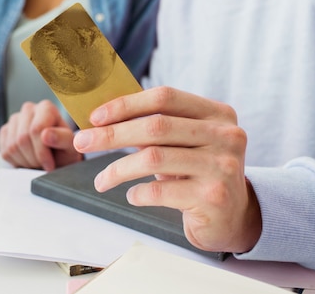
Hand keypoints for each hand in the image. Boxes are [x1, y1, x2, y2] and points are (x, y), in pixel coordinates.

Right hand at [0, 100, 81, 171]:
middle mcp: (28, 109)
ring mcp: (14, 119)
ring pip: (12, 146)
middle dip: (34, 158)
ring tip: (37, 162)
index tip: (50, 165)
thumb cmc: (64, 150)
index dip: (42, 152)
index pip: (36, 130)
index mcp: (46, 108)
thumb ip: (62, 139)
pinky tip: (28, 159)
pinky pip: (5, 151)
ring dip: (26, 162)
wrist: (56, 157)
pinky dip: (16, 162)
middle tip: (44, 164)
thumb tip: (46, 134)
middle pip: (22, 139)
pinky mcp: (5, 131)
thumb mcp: (71, 146)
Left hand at [73, 86, 261, 253]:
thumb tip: (101, 118)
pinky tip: (133, 196)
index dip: (126, 104)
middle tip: (82, 142)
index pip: (165, 97)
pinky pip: (159, 190)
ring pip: (153, 158)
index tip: (95, 117)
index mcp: (217, 114)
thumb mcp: (184, 143)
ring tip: (101, 180)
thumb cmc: (197, 173)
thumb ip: (155, 127)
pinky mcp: (213, 197)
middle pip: (155, 126)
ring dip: (117, 169)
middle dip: (111, 134)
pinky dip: (137, 193)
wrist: (232, 217)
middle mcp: (225, 136)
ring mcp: (222, 166)